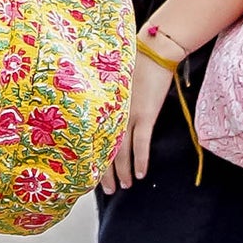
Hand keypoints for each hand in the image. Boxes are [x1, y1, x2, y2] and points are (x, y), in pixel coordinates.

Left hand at [104, 54, 170, 194]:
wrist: (153, 53)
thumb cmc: (134, 63)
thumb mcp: (113, 83)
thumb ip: (107, 100)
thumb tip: (105, 115)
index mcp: (102, 108)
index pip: (93, 140)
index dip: (92, 158)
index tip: (89, 173)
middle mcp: (111, 115)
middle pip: (105, 150)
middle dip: (105, 173)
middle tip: (107, 189)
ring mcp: (127, 116)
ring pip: (121, 152)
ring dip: (123, 172)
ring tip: (125, 186)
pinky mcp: (145, 115)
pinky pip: (141, 144)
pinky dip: (141, 161)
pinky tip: (141, 174)